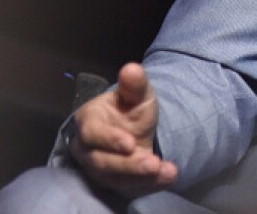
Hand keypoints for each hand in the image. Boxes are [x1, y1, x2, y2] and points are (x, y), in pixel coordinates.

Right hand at [70, 62, 176, 196]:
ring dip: (140, 178)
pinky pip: (127, 188)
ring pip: (114, 179)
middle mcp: (87, 149)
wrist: (134, 127)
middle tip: (153, 164)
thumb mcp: (137, 93)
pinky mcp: (112, 181)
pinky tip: (168, 177)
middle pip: (101, 162)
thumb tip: (131, 68)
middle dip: (128, 165)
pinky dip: (149, 185)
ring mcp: (98, 168)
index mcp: (89, 121)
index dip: (109, 139)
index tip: (130, 143)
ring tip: (167, 172)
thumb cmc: (130, 107)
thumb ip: (134, 84)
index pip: (91, 133)